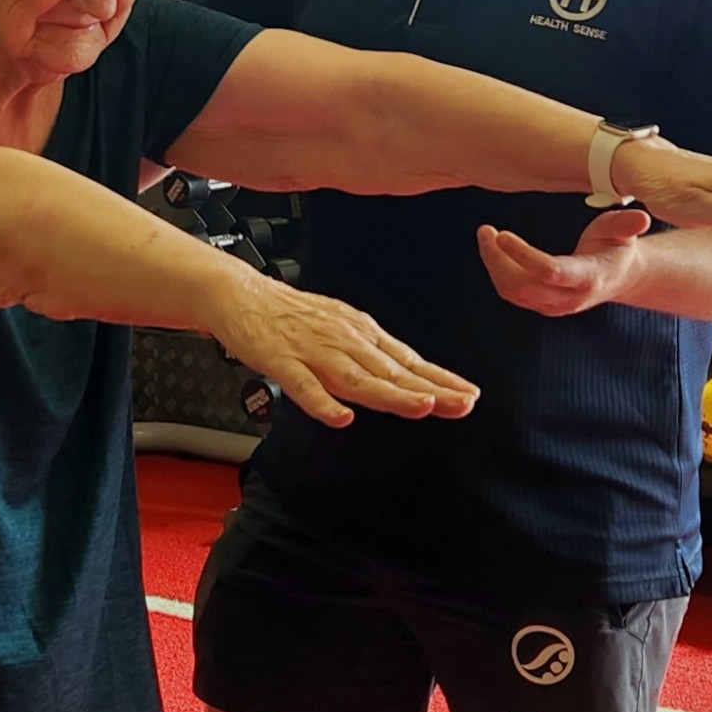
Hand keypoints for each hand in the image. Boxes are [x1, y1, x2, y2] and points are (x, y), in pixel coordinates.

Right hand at [209, 273, 478, 429]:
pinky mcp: (282, 362)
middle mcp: (345, 341)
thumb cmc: (290, 315)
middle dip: (430, 389)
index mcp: (361, 334)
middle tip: (462, 404)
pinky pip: (304, 386)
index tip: (469, 394)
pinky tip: (341, 417)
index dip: (440, 379)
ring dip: (391, 394)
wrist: (242, 294)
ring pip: (357, 378)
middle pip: (392, 371)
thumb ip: (370, 354)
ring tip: (420, 407)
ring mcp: (314, 352)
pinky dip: (322, 402)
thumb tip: (408, 373)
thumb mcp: (341, 327)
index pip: (408, 360)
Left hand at [478, 210, 654, 316]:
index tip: (502, 235)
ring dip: (493, 265)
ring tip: (485, 235)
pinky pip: (511, 293)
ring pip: (513, 291)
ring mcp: (552, 305)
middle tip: (485, 231)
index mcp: (587, 278)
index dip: (523, 255)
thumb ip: (627, 225)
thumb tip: (641, 219)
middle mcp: (568, 297)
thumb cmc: (618, 248)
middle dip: (498, 259)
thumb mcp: (624, 232)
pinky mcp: (540, 305)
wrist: (618, 277)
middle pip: (523, 285)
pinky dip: (497, 272)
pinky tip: (492, 250)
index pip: (549, 271)